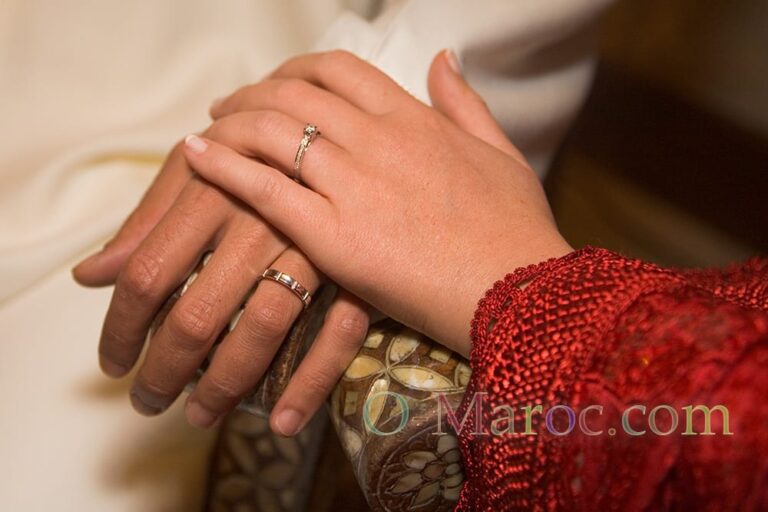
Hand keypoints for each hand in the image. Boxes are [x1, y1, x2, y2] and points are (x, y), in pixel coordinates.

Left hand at [72, 112, 368, 436]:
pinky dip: (309, 383)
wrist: (350, 136)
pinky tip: (283, 421)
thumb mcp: (198, 169)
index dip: (120, 329)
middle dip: (163, 371)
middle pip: (197, 312)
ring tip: (199, 414)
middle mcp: (258, 215)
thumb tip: (89, 277)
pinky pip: (337, 332)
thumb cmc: (259, 152)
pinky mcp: (358, 266)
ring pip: (262, 327)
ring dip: (224, 385)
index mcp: (210, 186)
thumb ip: (147, 222)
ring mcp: (312, 243)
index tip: (113, 364)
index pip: (146, 272)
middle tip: (148, 401)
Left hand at [184, 49, 572, 356]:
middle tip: (228, 108)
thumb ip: (465, 102)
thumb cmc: (516, 228)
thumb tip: (442, 57)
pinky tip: (195, 156)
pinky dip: (223, 166)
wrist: (518, 291)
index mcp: (415, 119)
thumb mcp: (501, 152)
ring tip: (206, 132)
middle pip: (294, 93)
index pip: (340, 70)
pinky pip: (265, 188)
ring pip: (271, 131)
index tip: (278, 83)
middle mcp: (377, 140)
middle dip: (252, 92)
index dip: (298, 68)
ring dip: (229, 123)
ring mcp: (353, 185)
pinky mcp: (334, 236)